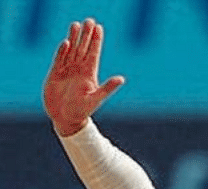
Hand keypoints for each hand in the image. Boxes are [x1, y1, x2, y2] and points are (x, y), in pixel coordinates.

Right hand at [42, 18, 125, 136]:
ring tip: (76, 25)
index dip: (96, 41)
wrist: (65, 119)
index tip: (99, 28)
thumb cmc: (82, 111)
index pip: (93, 53)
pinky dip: (62, 51)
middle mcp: (79, 71)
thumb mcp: (96, 99)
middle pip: (83, 48)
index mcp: (89, 75)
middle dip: (86, 35)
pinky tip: (66, 42)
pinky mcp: (55, 75)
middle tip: (89, 20)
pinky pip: (59, 59)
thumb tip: (121, 78)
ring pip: (72, 51)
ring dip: (74, 38)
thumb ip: (107, 88)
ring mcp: (67, 72)